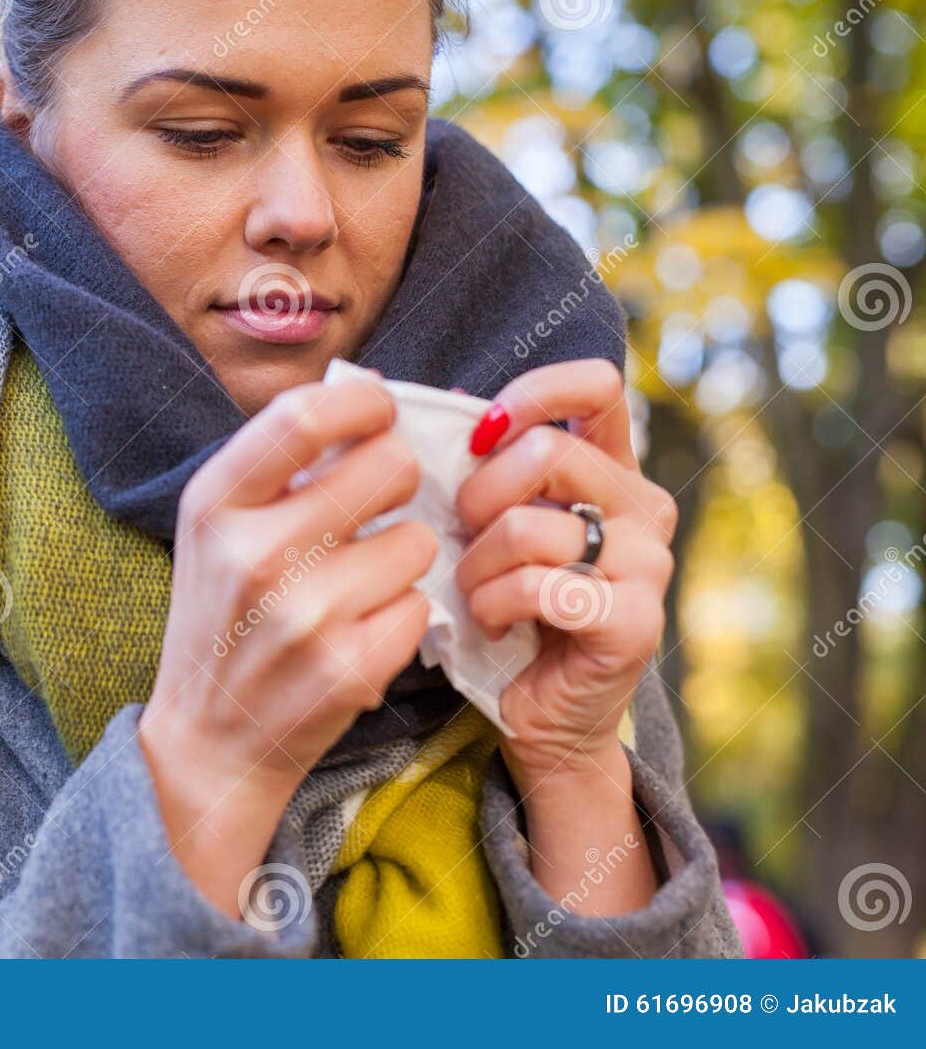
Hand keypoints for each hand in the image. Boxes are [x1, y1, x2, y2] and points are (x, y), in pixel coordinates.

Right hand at [140, 376, 437, 919]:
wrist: (208, 743)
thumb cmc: (221, 620)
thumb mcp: (218, 529)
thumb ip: (279, 464)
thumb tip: (368, 391)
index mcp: (213, 505)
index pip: (304, 416)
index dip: (362, 404)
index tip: (379, 414)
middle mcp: (253, 555)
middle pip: (388, 467)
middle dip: (399, 480)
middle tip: (378, 505)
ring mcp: (304, 615)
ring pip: (417, 541)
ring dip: (402, 557)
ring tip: (357, 584)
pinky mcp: (350, 668)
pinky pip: (422, 606)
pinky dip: (404, 615)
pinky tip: (362, 631)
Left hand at [454, 359, 677, 788]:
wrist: (544, 716)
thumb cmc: (509, 611)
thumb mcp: (494, 526)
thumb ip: (490, 467)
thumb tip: (453, 405)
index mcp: (613, 472)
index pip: (599, 387)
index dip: (535, 392)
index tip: (481, 435)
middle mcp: (643, 509)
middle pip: (545, 452)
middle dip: (478, 496)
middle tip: (464, 539)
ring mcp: (648, 565)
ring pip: (529, 526)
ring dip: (476, 564)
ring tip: (476, 592)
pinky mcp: (634, 621)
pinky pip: (538, 586)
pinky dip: (494, 604)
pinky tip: (494, 623)